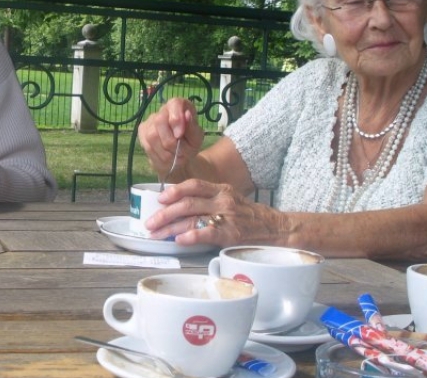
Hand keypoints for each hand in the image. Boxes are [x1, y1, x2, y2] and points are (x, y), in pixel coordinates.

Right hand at [137, 98, 203, 180]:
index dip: (176, 119)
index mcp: (179, 106)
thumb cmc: (190, 143)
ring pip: (152, 135)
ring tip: (174, 155)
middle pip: (159, 121)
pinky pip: (147, 145)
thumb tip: (187, 115)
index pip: (174, 103)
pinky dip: (159, 155)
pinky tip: (165, 156)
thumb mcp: (197, 138)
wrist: (178, 156)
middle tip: (180, 151)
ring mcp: (150, 120)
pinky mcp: (142, 131)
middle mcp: (163, 110)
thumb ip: (193, 127)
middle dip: (170, 141)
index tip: (180, 135)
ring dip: (165, 151)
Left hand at [144, 179, 287, 247]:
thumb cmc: (249, 216)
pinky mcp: (231, 234)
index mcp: (221, 190)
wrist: (276, 228)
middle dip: (164, 213)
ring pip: (192, 218)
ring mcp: (226, 217)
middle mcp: (222, 200)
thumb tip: (180, 206)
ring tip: (156, 234)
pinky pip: (207, 233)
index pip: (193, 185)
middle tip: (150, 222)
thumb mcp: (230, 199)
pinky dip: (191, 236)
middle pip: (187, 203)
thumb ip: (209, 200)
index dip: (174, 191)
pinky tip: (179, 240)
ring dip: (170, 227)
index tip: (160, 199)